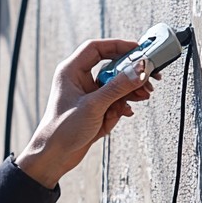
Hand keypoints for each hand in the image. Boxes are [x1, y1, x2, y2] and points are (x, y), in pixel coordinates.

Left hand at [15, 38, 157, 188]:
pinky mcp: (94, 110)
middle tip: (147, 77)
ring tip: (141, 97)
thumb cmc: (61, 130)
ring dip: (129, 92)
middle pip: (110, 67)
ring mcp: (88, 96)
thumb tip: (138, 69)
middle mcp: (79, 80)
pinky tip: (127, 112)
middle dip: (130, 74)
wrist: (54, 157)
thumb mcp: (93, 106)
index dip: (118, 46)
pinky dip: (122, 106)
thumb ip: (118, 87)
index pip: (97, 49)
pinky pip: (114, 101)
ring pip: (115, 86)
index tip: (138, 50)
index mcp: (71, 71)